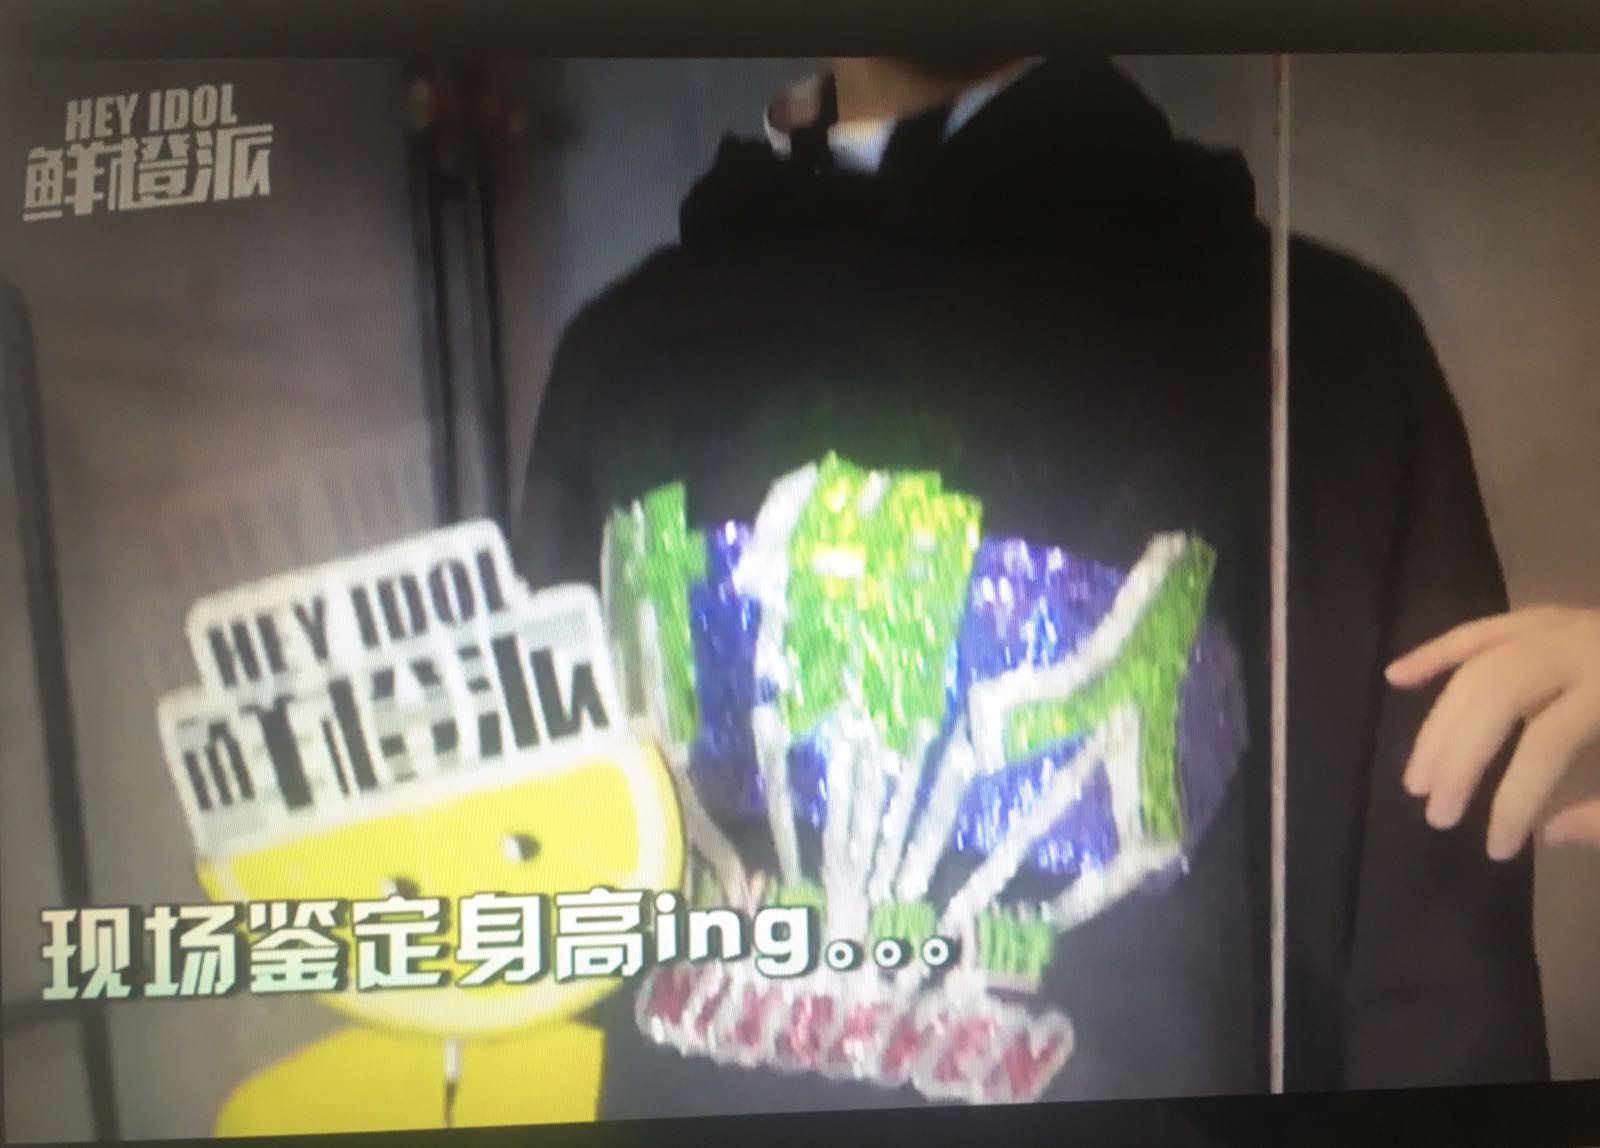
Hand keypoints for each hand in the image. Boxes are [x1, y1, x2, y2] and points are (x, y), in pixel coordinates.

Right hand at [1387, 606, 1599, 859]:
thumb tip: (1548, 832)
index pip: (1546, 739)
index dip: (1514, 796)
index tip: (1496, 850)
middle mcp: (1585, 642)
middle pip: (1496, 693)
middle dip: (1459, 756)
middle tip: (1434, 812)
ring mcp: (1570, 623)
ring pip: (1482, 663)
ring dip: (1439, 719)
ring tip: (1416, 776)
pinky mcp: (1559, 617)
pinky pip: (1488, 627)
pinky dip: (1441, 651)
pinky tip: (1398, 678)